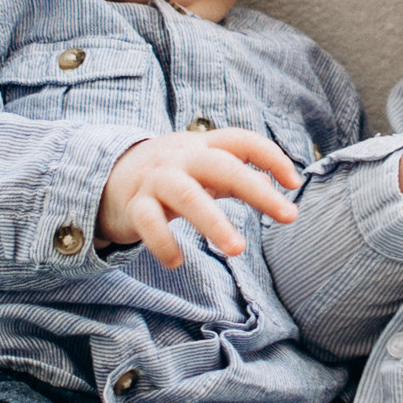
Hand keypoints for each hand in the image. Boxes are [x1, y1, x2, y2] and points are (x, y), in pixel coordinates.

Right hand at [97, 128, 298, 266]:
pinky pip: (149, 223)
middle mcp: (180, 159)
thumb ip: (236, 173)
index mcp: (202, 146)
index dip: (271, 156)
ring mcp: (156, 181)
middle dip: (258, 191)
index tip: (294, 182)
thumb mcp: (202, 167)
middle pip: (222, 167)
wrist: (107, 176)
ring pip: (187, 197)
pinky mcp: (134, 206)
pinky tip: (177, 262)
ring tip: (238, 250)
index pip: (241, 140)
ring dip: (215, 223)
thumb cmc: (169, 174)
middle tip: (289, 216)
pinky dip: (163, 243)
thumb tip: (276, 183)